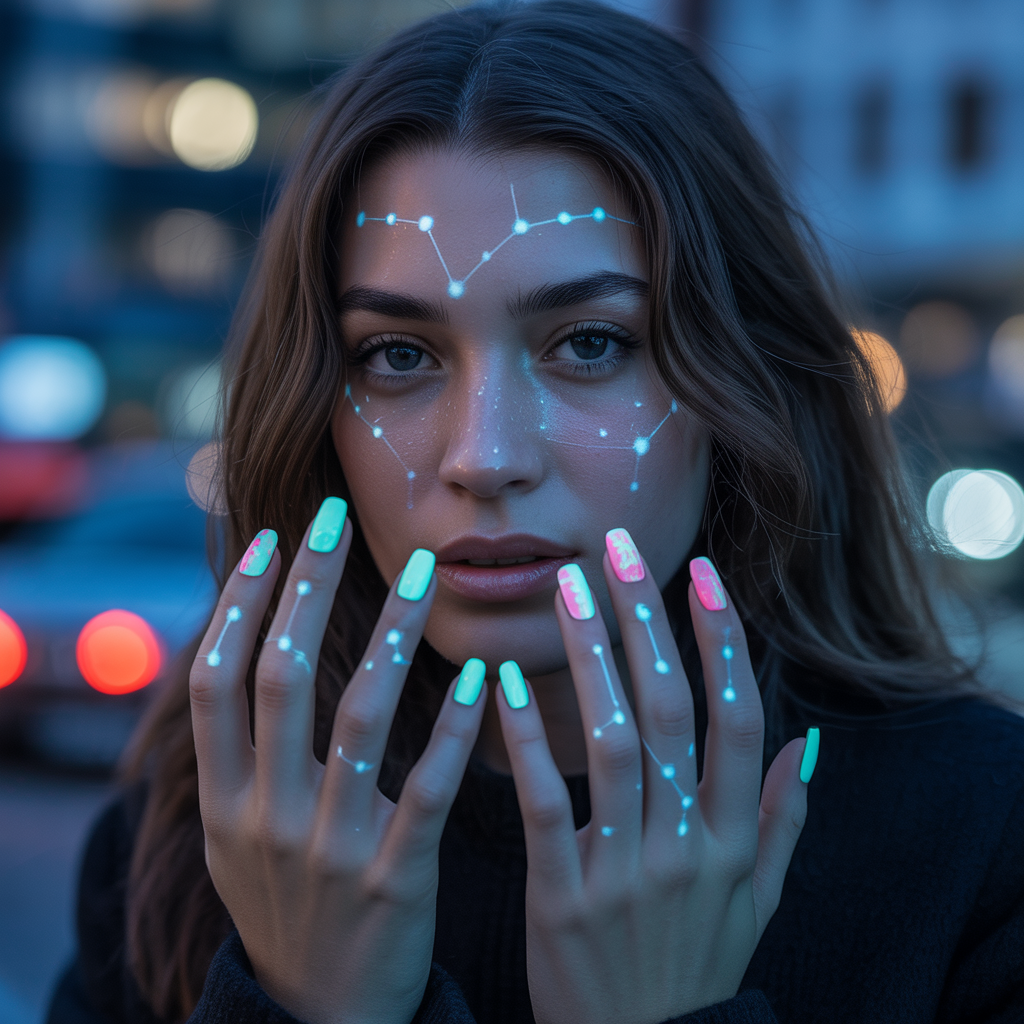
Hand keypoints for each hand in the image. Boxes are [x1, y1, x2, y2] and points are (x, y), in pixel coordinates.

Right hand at [189, 506, 485, 1023]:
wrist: (319, 1019)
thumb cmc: (286, 905)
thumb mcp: (236, 838)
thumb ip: (239, 755)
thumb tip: (243, 652)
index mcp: (222, 802)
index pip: (215, 680)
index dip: (237, 603)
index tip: (270, 539)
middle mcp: (263, 818)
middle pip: (279, 677)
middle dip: (307, 590)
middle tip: (336, 518)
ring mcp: (327, 850)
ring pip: (357, 718)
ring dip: (389, 635)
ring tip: (423, 573)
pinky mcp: (393, 880)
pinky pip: (429, 788)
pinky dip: (455, 727)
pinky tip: (479, 674)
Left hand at [495, 536, 813, 1023]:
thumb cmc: (695, 969)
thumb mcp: (757, 903)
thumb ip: (781, 821)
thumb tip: (805, 743)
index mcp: (732, 838)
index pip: (735, 716)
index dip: (722, 639)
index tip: (701, 572)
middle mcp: (686, 844)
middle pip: (672, 710)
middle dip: (647, 622)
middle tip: (617, 549)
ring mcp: (626, 871)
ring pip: (612, 742)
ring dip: (592, 659)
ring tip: (567, 590)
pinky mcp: (562, 898)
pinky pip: (545, 804)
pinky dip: (526, 740)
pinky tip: (502, 681)